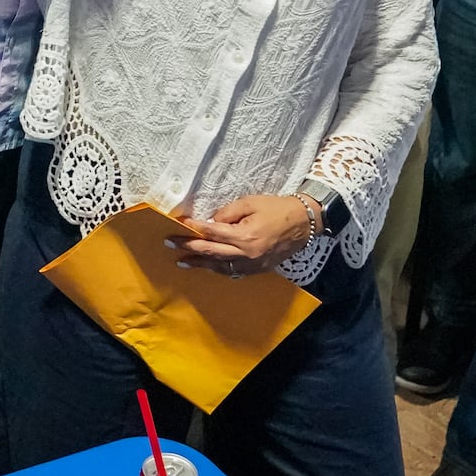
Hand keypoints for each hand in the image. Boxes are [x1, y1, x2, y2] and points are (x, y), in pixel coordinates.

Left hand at [169, 194, 315, 276]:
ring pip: (221, 267)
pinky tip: (208, 266)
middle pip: (211, 252)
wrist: (305, 223)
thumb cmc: (277, 208)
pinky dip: (219, 269)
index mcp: (245, 236)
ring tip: (182, 261)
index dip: (194, 228)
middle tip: (170, 244)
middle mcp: (247, 254)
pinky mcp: (259, 269)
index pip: (212, 233)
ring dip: (200, 263)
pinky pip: (234, 272)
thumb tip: (211, 223)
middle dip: (189, 248)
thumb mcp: (250, 202)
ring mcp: (253, 265)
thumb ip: (227, 213)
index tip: (179, 224)